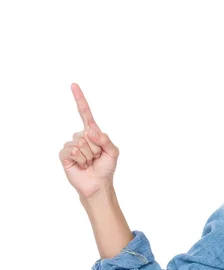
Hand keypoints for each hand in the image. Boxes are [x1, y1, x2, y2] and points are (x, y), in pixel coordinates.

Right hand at [58, 83, 119, 199]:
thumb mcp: (113, 152)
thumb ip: (106, 139)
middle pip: (88, 134)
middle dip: (96, 148)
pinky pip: (72, 151)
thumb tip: (91, 132)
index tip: (74, 85)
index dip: (80, 99)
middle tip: (96, 158)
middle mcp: (80, 136)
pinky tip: (81, 165)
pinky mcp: (64, 155)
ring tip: (89, 162)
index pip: (85, 113)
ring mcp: (71, 145)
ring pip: (81, 143)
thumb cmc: (106, 168)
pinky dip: (80, 159)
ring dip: (89, 156)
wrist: (98, 184)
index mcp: (92, 133)